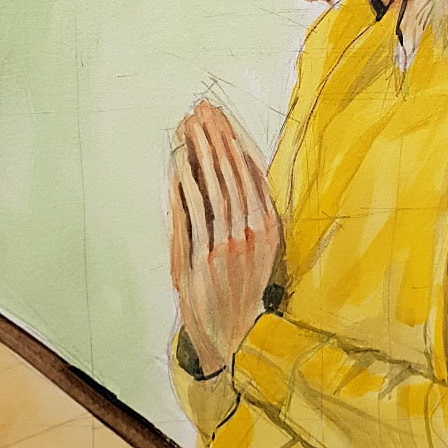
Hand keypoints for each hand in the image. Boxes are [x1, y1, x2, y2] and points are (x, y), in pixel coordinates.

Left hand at [169, 100, 280, 375]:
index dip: (233, 141)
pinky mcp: (201, 261)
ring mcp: (226, 247)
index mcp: (269, 228)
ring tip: (188, 126)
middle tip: (200, 109)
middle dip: (214, 138)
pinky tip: (178, 164)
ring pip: (212, 189)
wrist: (232, 339)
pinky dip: (186, 186)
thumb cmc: (242, 291)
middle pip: (231, 174)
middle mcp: (251, 234)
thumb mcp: (259, 250)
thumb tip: (232, 170)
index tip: (219, 116)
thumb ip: (248, 212)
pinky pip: (193, 215)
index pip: (251, 172)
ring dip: (199, 154)